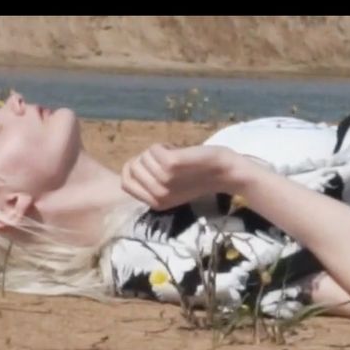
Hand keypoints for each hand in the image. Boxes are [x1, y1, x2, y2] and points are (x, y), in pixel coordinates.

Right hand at [120, 144, 245, 210]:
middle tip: (167, 160)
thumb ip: (151, 183)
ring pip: (142, 157)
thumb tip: (130, 167)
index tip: (150, 165)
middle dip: (146, 158)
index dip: (133, 168)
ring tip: (174, 155)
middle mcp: (157, 195)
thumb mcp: (171, 188)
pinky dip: (163, 145)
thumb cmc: (199, 177)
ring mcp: (164, 181)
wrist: (225, 172)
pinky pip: (153, 149)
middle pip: (132, 168)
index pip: (124, 183)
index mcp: (155, 204)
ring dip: (156, 151)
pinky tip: (176, 149)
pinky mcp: (171, 165)